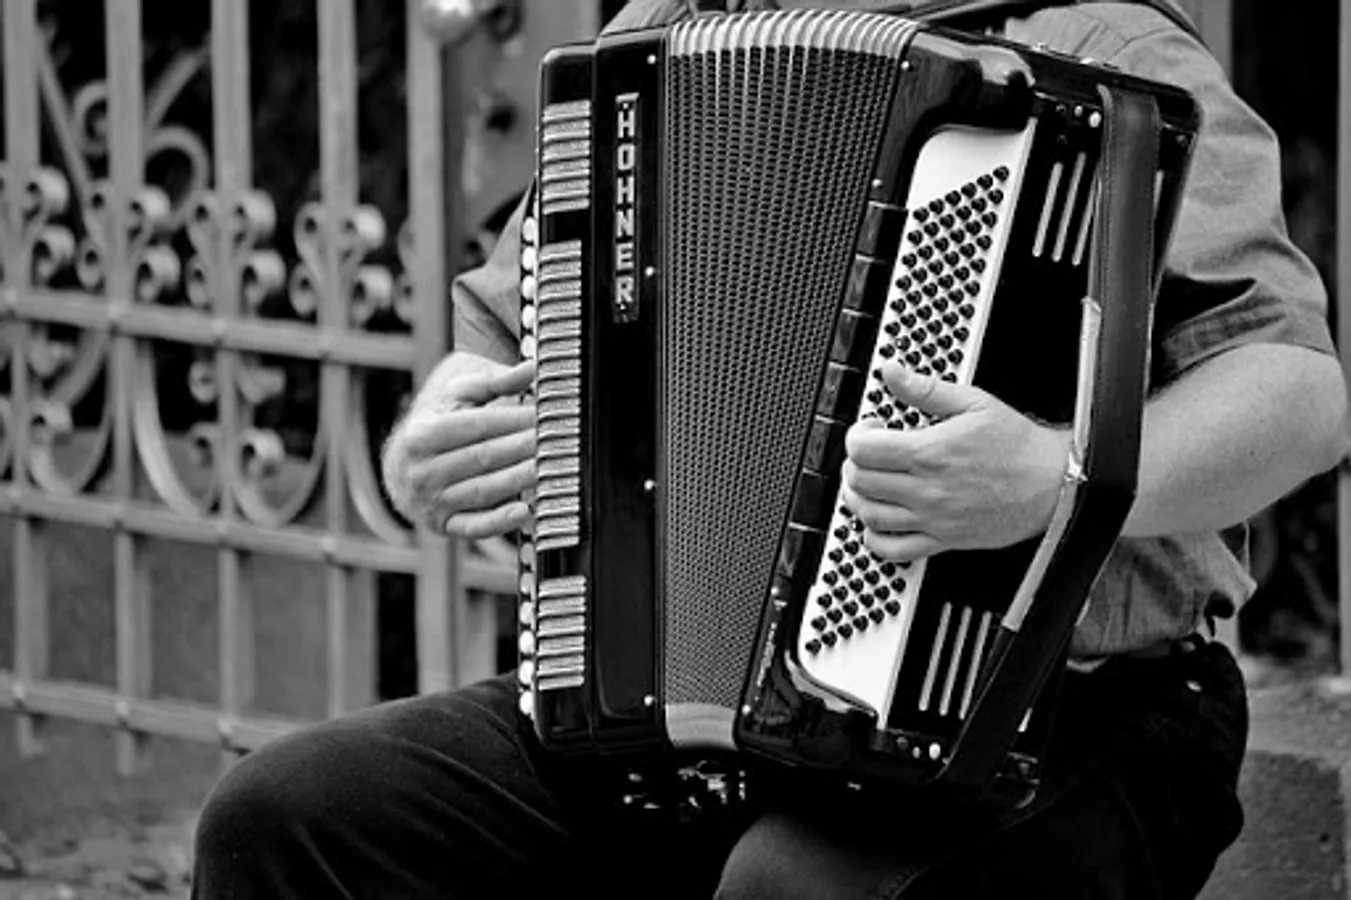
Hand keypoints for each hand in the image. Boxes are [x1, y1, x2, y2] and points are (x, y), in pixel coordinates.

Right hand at [381, 354, 535, 537]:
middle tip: (557, 440)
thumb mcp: (455, 397)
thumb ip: (494, 383)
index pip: (476, 425)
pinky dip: (500, 522)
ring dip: (519, 480)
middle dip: (523, 448)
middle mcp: (422, 470)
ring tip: (549, 468)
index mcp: (422, 434)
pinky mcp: (444, 525)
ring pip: (483, 491)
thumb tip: (531, 367)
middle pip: (483, 457)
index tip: (544, 414)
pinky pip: (474, 526)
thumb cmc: (436, 423)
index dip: (514, 419)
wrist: (401, 465)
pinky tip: (526, 511)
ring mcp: (432, 501)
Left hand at [841, 361, 1067, 562]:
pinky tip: (879, 519)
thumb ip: (925, 389)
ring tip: (868, 482)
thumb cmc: (1019, 446)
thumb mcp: (974, 402)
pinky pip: (892, 550)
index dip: (857, 434)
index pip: (864, 449)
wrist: (1053, 485)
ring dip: (858, 497)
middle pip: (860, 480)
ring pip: (869, 515)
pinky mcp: (942, 541)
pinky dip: (874, 537)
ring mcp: (932, 519)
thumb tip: (893, 372)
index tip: (870, 429)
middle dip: (855, 462)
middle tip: (869, 452)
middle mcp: (927, 490)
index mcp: (931, 452)